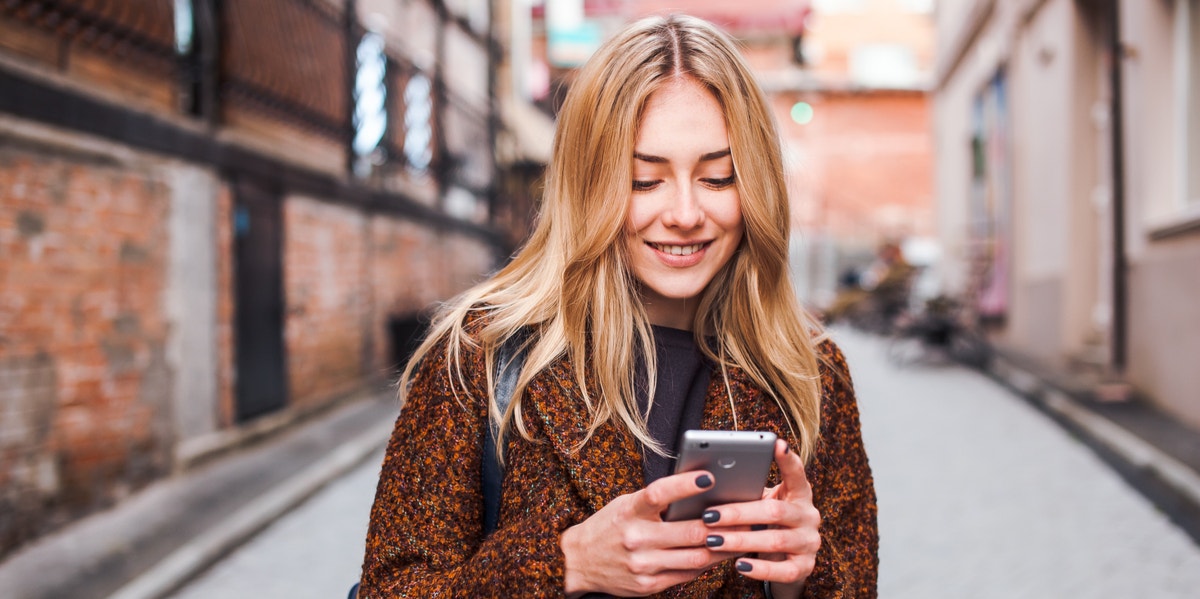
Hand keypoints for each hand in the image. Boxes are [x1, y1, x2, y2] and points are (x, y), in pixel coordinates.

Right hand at [560, 471, 734, 596]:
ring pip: (695, 557)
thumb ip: (657, 501)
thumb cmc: (609, 526)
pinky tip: (719, 553)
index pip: (659, 494)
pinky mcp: (648, 585)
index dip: (685, 485)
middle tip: (746, 514)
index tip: (709, 477)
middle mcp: (635, 538)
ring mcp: (642, 565)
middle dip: (723, 524)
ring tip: (742, 536)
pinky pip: (687, 574)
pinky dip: (706, 563)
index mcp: (629, 511)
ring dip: (723, 547)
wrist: (578, 561)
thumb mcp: (626, 505)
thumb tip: (701, 492)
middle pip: (689, 532)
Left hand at [699, 440, 819, 598]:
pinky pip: (782, 571)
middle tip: (709, 514)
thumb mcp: (760, 503)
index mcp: (798, 493)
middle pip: (774, 511)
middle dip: (738, 513)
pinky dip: (759, 568)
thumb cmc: (765, 523)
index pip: (797, 473)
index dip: (788, 459)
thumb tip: (708, 482)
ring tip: (712, 539)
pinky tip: (738, 565)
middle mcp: (809, 516)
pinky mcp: (804, 567)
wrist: (786, 558)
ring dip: (740, 540)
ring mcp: (809, 542)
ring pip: (775, 540)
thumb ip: (747, 493)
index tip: (777, 443)